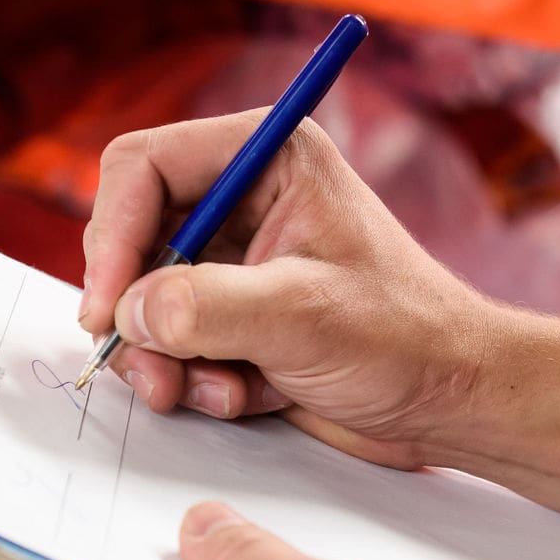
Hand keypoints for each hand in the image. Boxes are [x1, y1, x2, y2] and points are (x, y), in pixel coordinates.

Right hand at [80, 114, 485, 467]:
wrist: (452, 401)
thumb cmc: (408, 337)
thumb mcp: (304, 315)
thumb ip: (207, 307)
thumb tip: (129, 312)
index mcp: (268, 158)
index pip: (146, 167)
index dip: (112, 234)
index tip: (107, 307)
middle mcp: (243, 200)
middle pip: (133, 237)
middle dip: (134, 310)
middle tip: (149, 369)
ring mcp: (235, 262)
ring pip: (143, 299)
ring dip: (165, 356)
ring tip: (215, 391)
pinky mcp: (233, 317)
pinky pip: (172, 342)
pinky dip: (195, 378)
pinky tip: (248, 395)